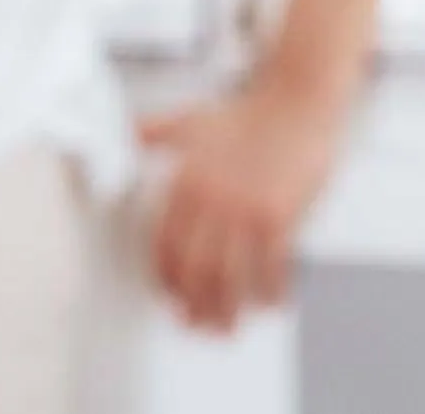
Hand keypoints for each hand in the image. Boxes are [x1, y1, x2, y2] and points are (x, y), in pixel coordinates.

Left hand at [138, 75, 354, 335]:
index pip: (166, 245)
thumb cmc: (247, 113)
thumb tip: (129, 137)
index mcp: (187, 182)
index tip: (170, 295)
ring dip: (228, 310)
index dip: (166, 279)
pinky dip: (269, 292)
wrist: (295, 100)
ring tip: (228, 324)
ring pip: (231, 278)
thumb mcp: (190, 119)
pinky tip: (270, 301)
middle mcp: (213, 200)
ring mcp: (247, 211)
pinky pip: (272, 268)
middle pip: (196, 271)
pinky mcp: (280, 216)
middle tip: (196, 323)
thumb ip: (155, 132)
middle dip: (194, 306)